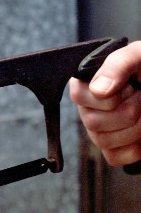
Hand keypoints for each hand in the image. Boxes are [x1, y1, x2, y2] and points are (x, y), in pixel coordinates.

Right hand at [70, 41, 140, 165]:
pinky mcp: (111, 150)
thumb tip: (98, 90)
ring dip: (135, 128)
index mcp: (87, 84)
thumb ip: (117, 65)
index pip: (78, 95)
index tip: (129, 87)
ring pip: (104, 141)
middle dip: (129, 111)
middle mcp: (88, 109)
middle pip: (93, 122)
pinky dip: (135, 147)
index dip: (108, 96)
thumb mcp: (138, 56)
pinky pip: (115, 157)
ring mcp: (97, 131)